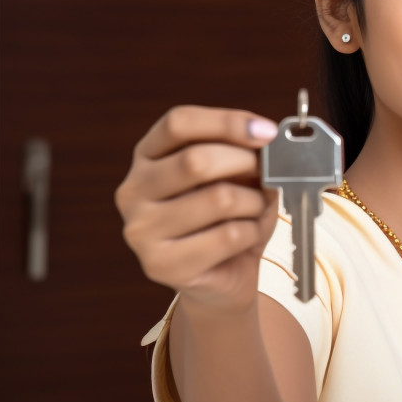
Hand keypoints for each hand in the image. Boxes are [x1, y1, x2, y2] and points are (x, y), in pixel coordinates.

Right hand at [115, 106, 281, 313]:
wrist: (220, 280)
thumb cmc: (229, 218)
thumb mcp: (238, 176)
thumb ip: (246, 153)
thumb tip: (268, 140)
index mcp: (147, 157)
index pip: (178, 123)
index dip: (226, 122)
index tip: (265, 131)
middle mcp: (133, 190)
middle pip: (195, 160)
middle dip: (245, 163)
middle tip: (268, 174)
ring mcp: (141, 230)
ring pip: (219, 198)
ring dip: (254, 202)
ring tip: (255, 210)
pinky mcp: (160, 265)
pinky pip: (228, 236)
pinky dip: (252, 232)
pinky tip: (246, 237)